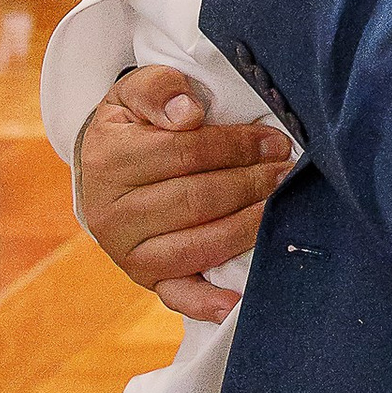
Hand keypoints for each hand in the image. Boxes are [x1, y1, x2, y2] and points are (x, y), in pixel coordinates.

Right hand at [74, 64, 297, 320]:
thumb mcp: (135, 91)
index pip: (184, 152)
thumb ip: (159, 89)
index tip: (275, 141)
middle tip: (287, 172)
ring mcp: (127, 252)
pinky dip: (207, 303)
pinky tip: (238, 303)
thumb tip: (189, 114)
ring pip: (195, 245)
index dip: (236, 146)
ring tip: (279, 208)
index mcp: (109, 160)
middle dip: (250, 184)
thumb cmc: (134, 123)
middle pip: (195, 200)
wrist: (104, 166)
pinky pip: (177, 295)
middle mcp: (111, 213)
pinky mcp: (143, 279)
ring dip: (245, 229)